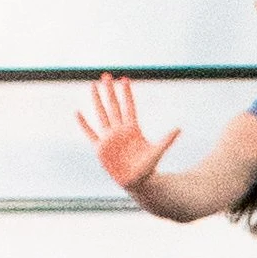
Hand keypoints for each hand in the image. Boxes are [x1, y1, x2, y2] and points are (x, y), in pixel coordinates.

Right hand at [76, 73, 180, 189]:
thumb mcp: (157, 151)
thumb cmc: (148, 168)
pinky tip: (77, 112)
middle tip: (106, 75)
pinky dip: (84, 124)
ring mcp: (109, 138)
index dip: (127, 94)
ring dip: (97, 100)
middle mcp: (120, 130)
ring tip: (93, 86)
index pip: (129, 107)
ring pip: (101, 114)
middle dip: (110, 91)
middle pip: (113, 106)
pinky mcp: (100, 148)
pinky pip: (90, 133)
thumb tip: (179, 128)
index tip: (124, 79)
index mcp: (133, 129)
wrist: (138, 182)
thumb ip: (166, 140)